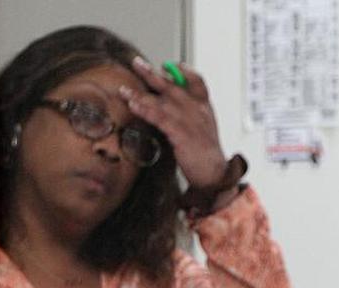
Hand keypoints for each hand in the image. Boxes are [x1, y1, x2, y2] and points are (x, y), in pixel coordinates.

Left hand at [119, 56, 227, 189]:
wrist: (214, 173)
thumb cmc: (205, 154)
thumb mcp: (201, 129)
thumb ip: (188, 116)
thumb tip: (170, 109)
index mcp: (203, 107)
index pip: (197, 81)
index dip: (183, 71)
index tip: (169, 64)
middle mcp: (197, 110)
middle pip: (173, 85)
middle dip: (153, 74)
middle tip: (137, 63)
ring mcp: (189, 121)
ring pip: (162, 101)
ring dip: (140, 94)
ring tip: (123, 89)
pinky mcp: (181, 134)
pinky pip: (160, 118)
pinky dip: (145, 109)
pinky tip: (133, 105)